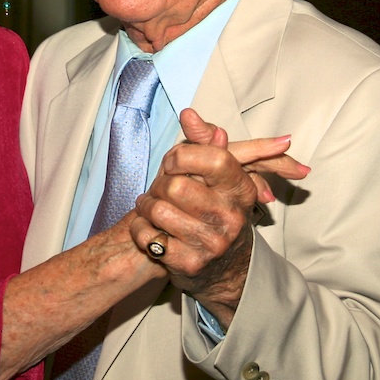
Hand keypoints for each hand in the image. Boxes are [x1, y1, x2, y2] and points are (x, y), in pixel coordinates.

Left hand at [130, 111, 309, 327]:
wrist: (224, 266)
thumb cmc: (211, 206)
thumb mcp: (213, 174)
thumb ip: (202, 141)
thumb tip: (188, 113)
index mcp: (240, 188)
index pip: (213, 158)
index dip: (183, 156)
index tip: (173, 163)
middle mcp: (230, 217)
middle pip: (176, 186)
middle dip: (159, 185)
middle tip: (161, 190)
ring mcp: (212, 244)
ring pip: (158, 211)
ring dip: (146, 207)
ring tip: (152, 208)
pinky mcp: (190, 264)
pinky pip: (148, 238)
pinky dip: (139, 229)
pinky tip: (148, 227)